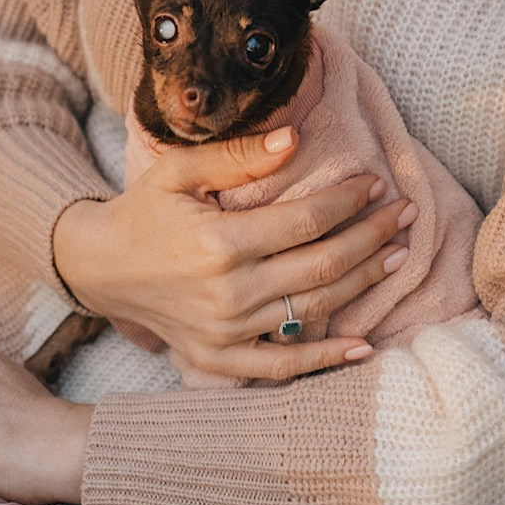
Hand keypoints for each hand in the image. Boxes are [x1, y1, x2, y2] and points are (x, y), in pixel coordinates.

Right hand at [54, 126, 415, 380]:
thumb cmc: (143, 211)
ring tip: (395, 255)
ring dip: (362, 282)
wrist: (100, 267)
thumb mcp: (179, 171)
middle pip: (322, 264)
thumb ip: (237, 156)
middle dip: (371, 236)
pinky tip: (364, 344)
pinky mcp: (219, 358)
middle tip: (404, 213)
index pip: (305, 220)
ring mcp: (225, 331)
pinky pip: (283, 365)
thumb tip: (295, 139)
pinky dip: (326, 358)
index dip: (348, 200)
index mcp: (218, 243)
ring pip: (314, 308)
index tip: (375, 182)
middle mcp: (227, 292)